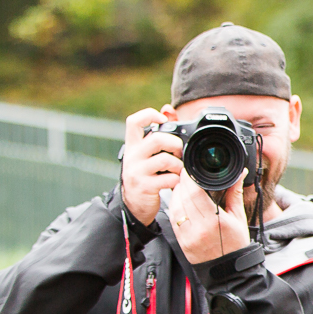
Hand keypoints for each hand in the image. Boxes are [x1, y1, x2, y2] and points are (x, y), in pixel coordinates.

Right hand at [121, 107, 181, 224]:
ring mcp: (137, 172)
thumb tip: (168, 109)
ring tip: (178, 170)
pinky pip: (169, 178)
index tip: (163, 120)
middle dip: (175, 144)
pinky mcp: (144, 187)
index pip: (133, 121)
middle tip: (180, 153)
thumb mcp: (146, 154)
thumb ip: (157, 134)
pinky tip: (175, 182)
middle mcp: (132, 156)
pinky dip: (177, 180)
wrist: (134, 204)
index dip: (149, 115)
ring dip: (179, 165)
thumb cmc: (144, 175)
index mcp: (132, 145)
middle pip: (157, 139)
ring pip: (165, 159)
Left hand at [169, 171, 251, 264]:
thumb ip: (235, 193)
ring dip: (176, 194)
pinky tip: (179, 201)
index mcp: (215, 221)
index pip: (195, 193)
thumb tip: (239, 174)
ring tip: (182, 187)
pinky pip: (173, 219)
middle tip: (185, 175)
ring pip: (175, 207)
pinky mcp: (181, 241)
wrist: (228, 270)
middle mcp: (199, 229)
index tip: (189, 171)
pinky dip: (174, 207)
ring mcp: (188, 236)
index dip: (189, 179)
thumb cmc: (236, 244)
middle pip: (183, 198)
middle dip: (182, 183)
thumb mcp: (239, 217)